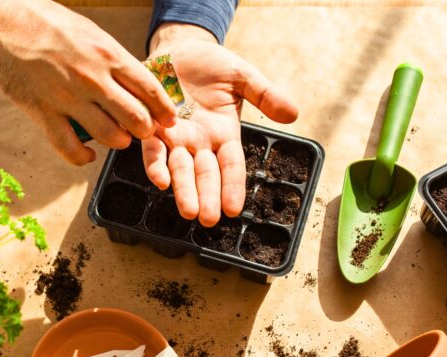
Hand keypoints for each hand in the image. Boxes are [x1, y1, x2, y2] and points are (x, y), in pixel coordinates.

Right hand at [0, 0, 176, 164]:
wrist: (1, 21)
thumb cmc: (46, 23)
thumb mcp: (91, 33)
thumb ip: (113, 60)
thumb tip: (136, 82)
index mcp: (107, 54)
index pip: (149, 89)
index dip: (164, 110)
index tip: (169, 119)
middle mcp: (91, 79)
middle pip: (135, 117)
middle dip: (145, 130)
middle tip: (145, 131)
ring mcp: (67, 98)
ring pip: (109, 136)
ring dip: (119, 142)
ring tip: (119, 138)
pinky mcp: (43, 113)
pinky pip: (69, 148)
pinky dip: (83, 157)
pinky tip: (88, 154)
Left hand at [144, 24, 297, 226]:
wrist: (179, 47)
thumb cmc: (212, 65)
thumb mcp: (243, 77)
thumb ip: (265, 95)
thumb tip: (293, 113)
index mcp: (224, 134)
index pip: (231, 165)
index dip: (232, 186)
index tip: (234, 208)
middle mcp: (199, 142)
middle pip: (205, 174)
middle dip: (207, 197)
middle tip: (208, 219)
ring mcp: (175, 137)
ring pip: (180, 168)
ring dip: (183, 190)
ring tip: (188, 211)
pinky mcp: (152, 126)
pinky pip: (153, 149)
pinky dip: (155, 164)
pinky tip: (159, 180)